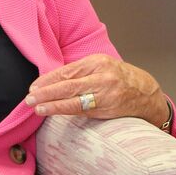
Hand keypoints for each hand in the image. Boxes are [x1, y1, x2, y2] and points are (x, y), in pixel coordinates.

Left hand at [25, 54, 169, 127]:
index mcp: (98, 62)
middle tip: (29, 98)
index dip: (48, 79)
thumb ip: (80, 71)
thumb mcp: (102, 66)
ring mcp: (105, 94)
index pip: (67, 71)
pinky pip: (82, 110)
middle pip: (69, 84)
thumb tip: (51, 80)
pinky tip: (54, 112)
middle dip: (47, 92)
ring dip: (53, 104)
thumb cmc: (120, 78)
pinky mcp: (107, 109)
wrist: (146, 93)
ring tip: (37, 108)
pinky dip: (66, 111)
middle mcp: (102, 77)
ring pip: (74, 100)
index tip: (33, 87)